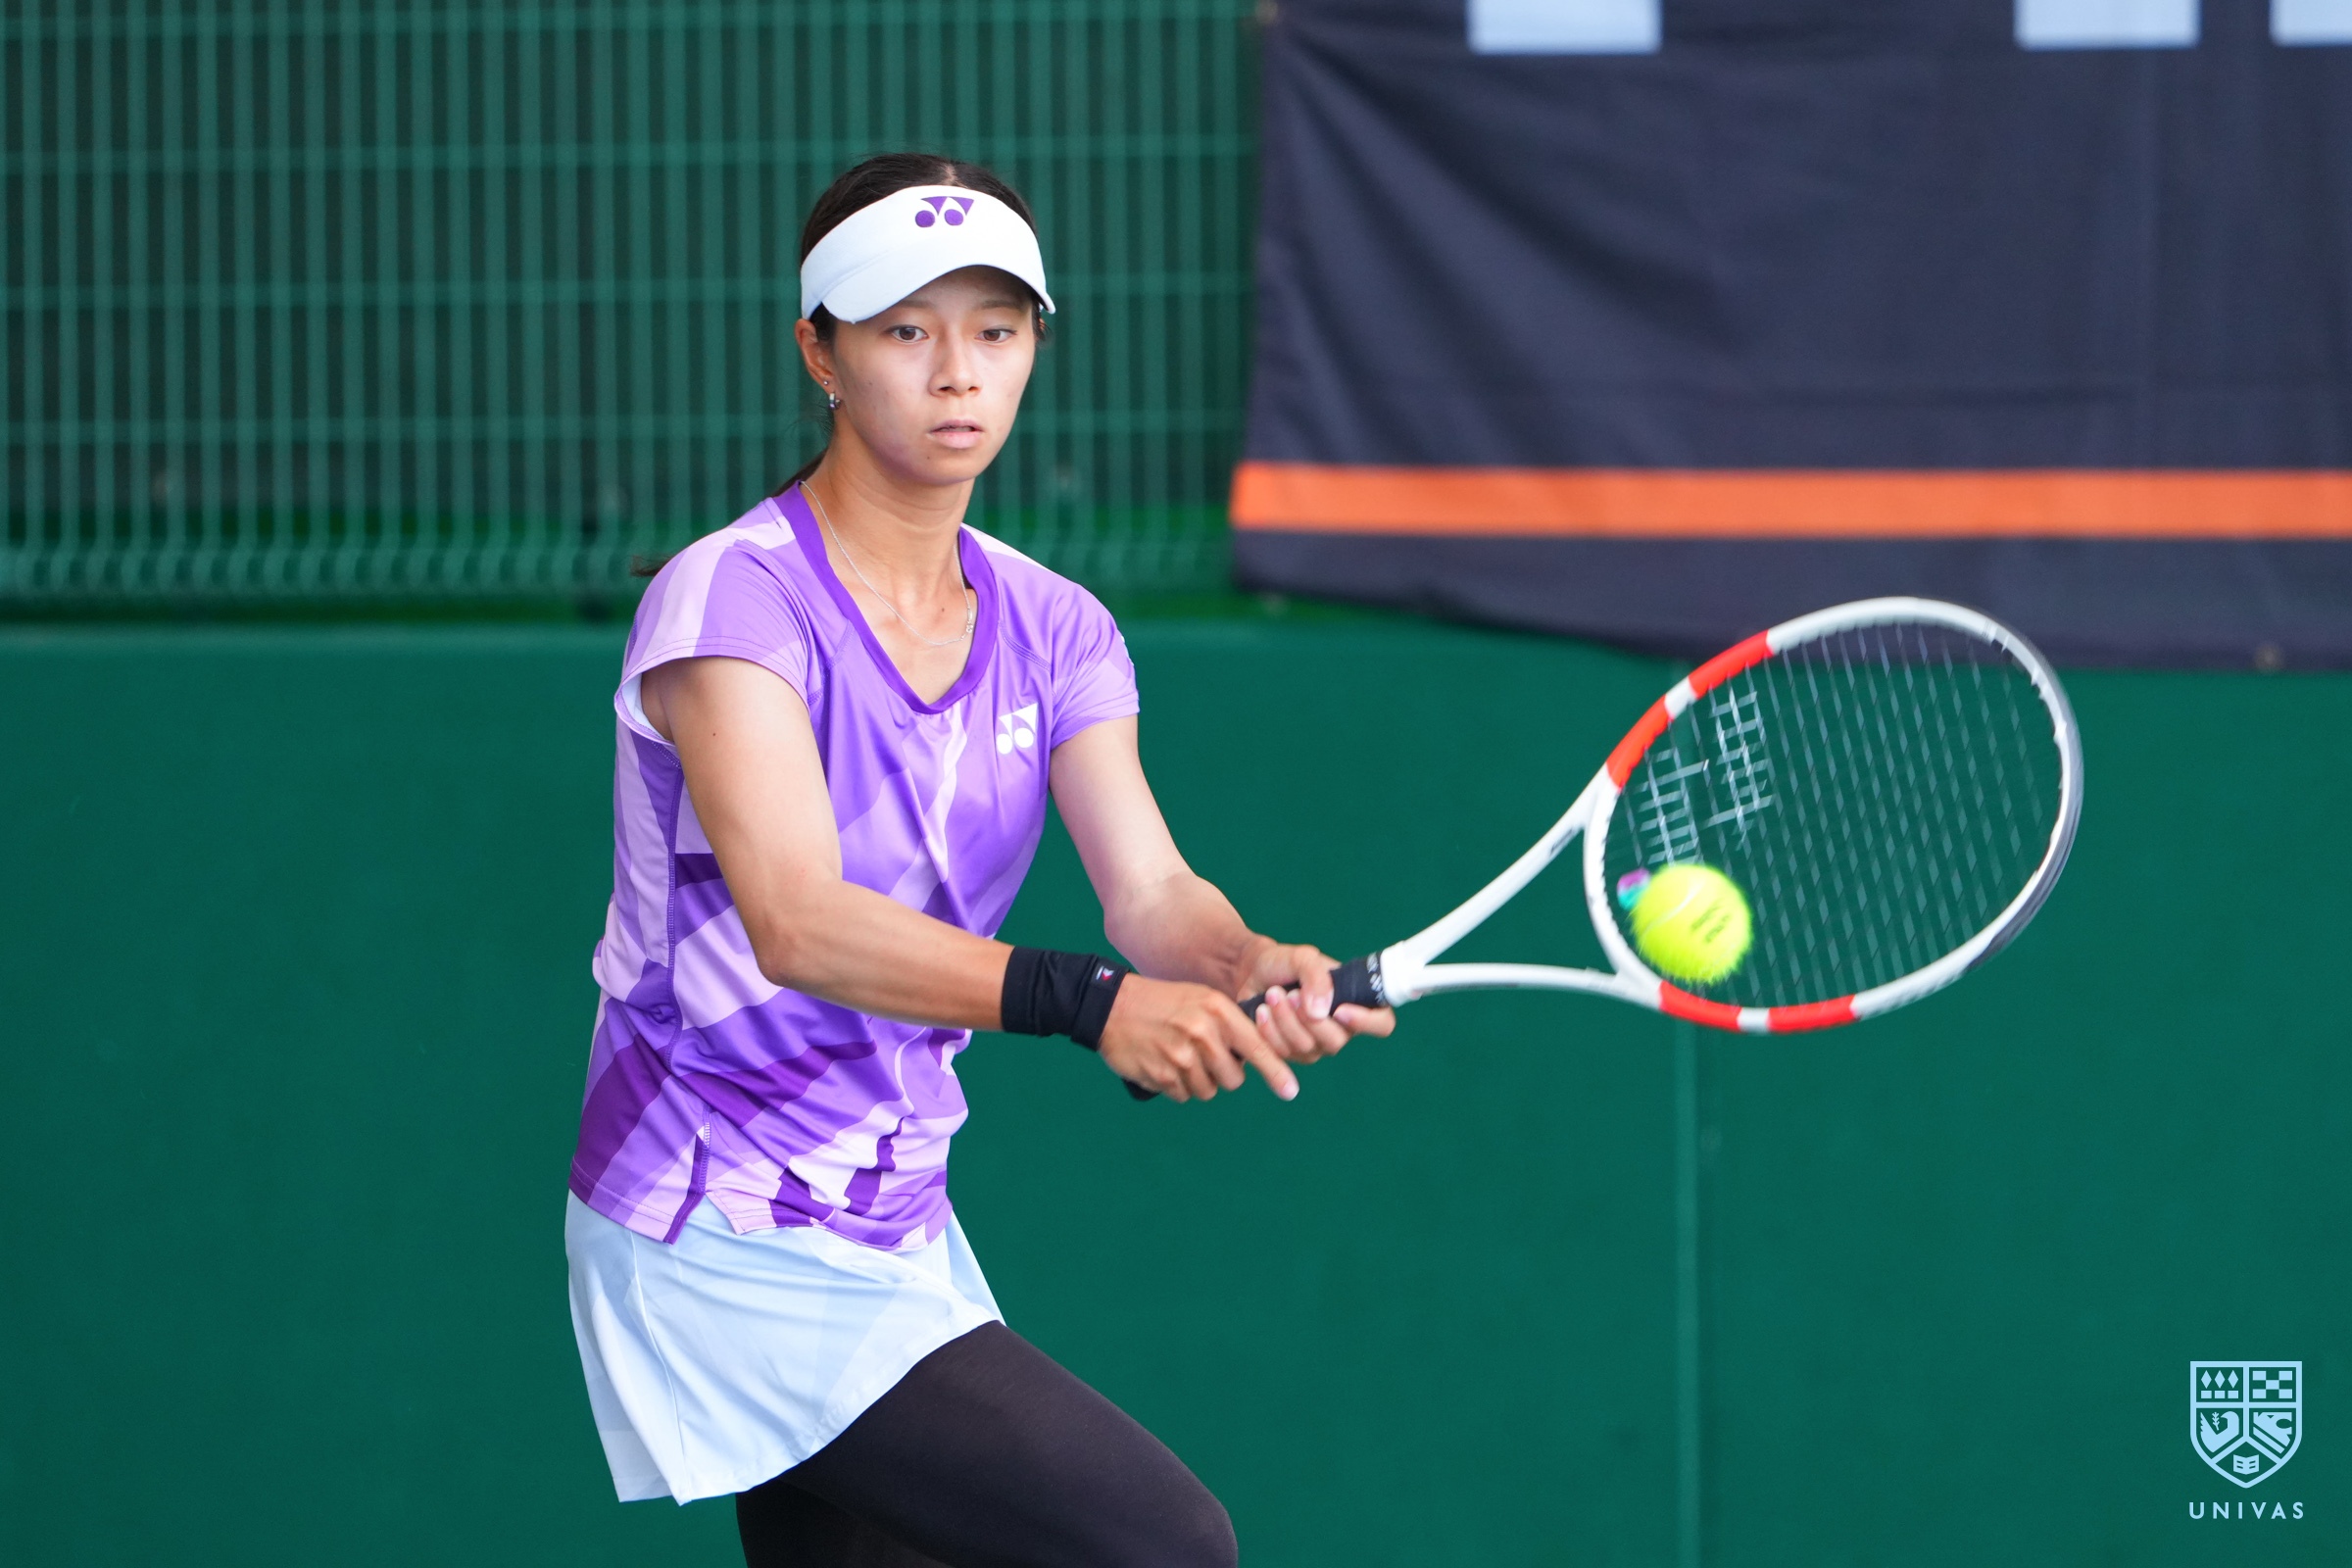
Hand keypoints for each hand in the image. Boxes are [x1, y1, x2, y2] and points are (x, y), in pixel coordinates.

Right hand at [1097, 974, 1299, 1102]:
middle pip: (1233, 1079)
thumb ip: (1229, 1026)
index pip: (1257, 1047)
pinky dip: (1176, 1085)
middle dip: (1222, 1075)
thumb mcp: (1200, 1000)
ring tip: (1178, 1055)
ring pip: (1207, 1090)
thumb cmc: (1163, 1003)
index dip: (1276, 1072)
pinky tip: (1163, 1063)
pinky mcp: (1161, 1075)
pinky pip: (1183, 1095)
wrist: (1112, 1006)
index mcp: (1217, 1011)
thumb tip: (1254, 1059)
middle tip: (1203, 1057)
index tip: (1291, 1091)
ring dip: (1197, 1081)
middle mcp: (1203, 1033)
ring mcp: (1181, 1056)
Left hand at [1237, 943, 1396, 1064]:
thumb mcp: (1302, 957)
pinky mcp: (1291, 1054)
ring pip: (1306, 1047)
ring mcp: (1317, 1045)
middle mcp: (1341, 1029)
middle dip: (1308, 1018)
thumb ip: (1316, 976)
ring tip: (1271, 995)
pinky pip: (1284, 1053)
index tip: (1340, 1009)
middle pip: (1336, 1040)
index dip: (1368, 1022)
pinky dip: (1270, 1031)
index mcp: (1355, 1002)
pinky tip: (1261, 1011)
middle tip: (1289, 994)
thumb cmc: (1284, 963)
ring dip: (1285, 1020)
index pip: (1382, 1023)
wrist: (1250, 972)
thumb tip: (1323, 1011)